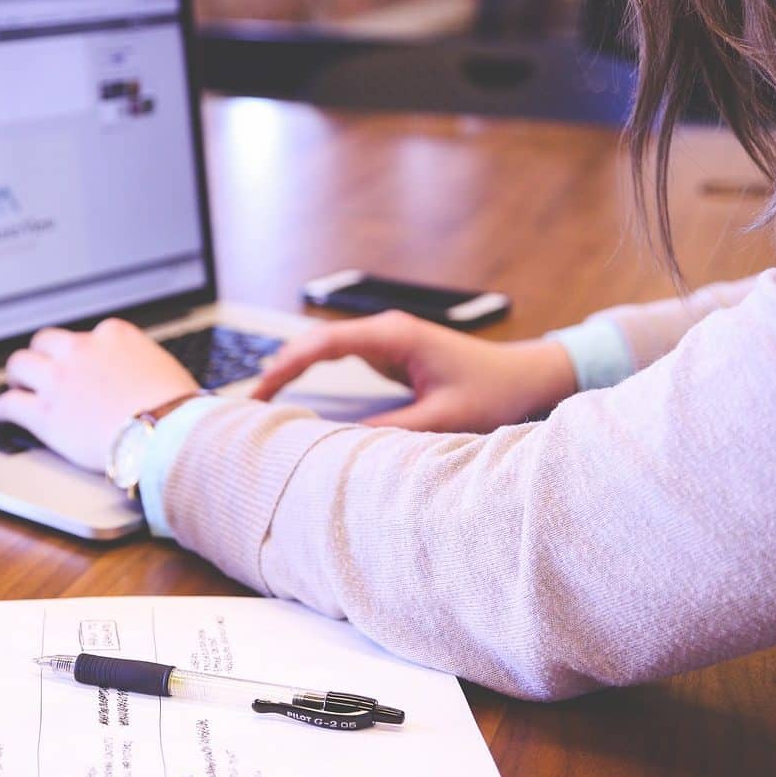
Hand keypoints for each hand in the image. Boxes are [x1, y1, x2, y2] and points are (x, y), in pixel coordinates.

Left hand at [0, 318, 198, 471]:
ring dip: (18, 375)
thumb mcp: (163, 368)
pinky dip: (4, 408)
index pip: (87, 335)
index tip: (80, 364)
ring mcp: (60, 380)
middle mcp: (82, 350)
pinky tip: (4, 414)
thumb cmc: (177, 408)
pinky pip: (10, 404)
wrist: (167, 434)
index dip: (81, 353)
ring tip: (18, 386)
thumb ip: (142, 364)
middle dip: (43, 355)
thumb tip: (144, 376)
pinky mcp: (45, 414)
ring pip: (20, 364)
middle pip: (46, 341)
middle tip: (42, 370)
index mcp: (114, 335)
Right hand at [251, 310, 576, 432]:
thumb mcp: (443, 419)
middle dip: (280, 367)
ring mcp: (387, 340)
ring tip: (261, 400)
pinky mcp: (391, 353)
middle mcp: (386, 331)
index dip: (287, 365)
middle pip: (316, 342)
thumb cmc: (494, 392)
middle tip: (249, 403)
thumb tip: (341, 445)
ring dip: (293, 369)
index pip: (325, 343)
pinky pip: (340, 359)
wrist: (526, 377)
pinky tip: (294, 393)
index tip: (260, 391)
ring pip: (324, 349)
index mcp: (395, 336)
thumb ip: (392, 430)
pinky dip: (313, 374)